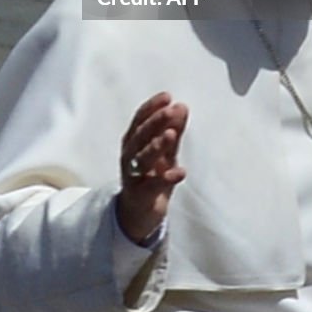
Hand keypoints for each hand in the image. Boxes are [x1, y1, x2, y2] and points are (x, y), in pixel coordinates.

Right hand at [116, 91, 188, 243]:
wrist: (138, 214)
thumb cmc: (151, 176)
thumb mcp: (164, 152)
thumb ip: (173, 130)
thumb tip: (181, 106)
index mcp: (133, 141)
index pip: (140, 120)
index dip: (152, 107)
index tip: (167, 97)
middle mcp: (129, 156)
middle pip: (140, 136)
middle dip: (155, 122)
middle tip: (170, 111)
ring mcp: (133, 176)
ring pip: (142, 159)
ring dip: (156, 146)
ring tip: (171, 135)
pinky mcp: (140, 196)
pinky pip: (152, 186)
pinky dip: (165, 178)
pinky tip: (180, 171)